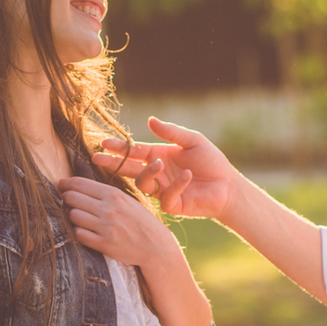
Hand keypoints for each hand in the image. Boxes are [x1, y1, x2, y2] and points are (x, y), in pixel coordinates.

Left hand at [57, 176, 175, 268]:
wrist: (155, 246)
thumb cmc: (139, 221)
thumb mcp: (126, 200)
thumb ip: (104, 194)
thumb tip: (75, 187)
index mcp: (114, 194)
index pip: (79, 184)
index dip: (65, 184)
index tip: (60, 185)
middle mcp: (109, 209)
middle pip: (72, 198)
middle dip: (65, 199)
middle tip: (65, 202)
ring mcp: (106, 227)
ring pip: (73, 215)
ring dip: (72, 216)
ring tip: (79, 218)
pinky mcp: (104, 244)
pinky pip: (79, 234)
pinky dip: (78, 232)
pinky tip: (84, 231)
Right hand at [93, 117, 240, 219]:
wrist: (228, 185)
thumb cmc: (211, 161)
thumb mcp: (193, 140)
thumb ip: (171, 133)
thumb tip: (150, 120)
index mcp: (158, 156)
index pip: (134, 152)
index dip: (119, 148)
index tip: (103, 144)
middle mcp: (157, 173)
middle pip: (129, 169)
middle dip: (113, 164)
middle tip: (98, 159)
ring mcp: (162, 190)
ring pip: (143, 184)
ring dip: (148, 172)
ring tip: (159, 162)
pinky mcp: (172, 205)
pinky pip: (165, 197)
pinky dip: (175, 185)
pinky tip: (188, 175)